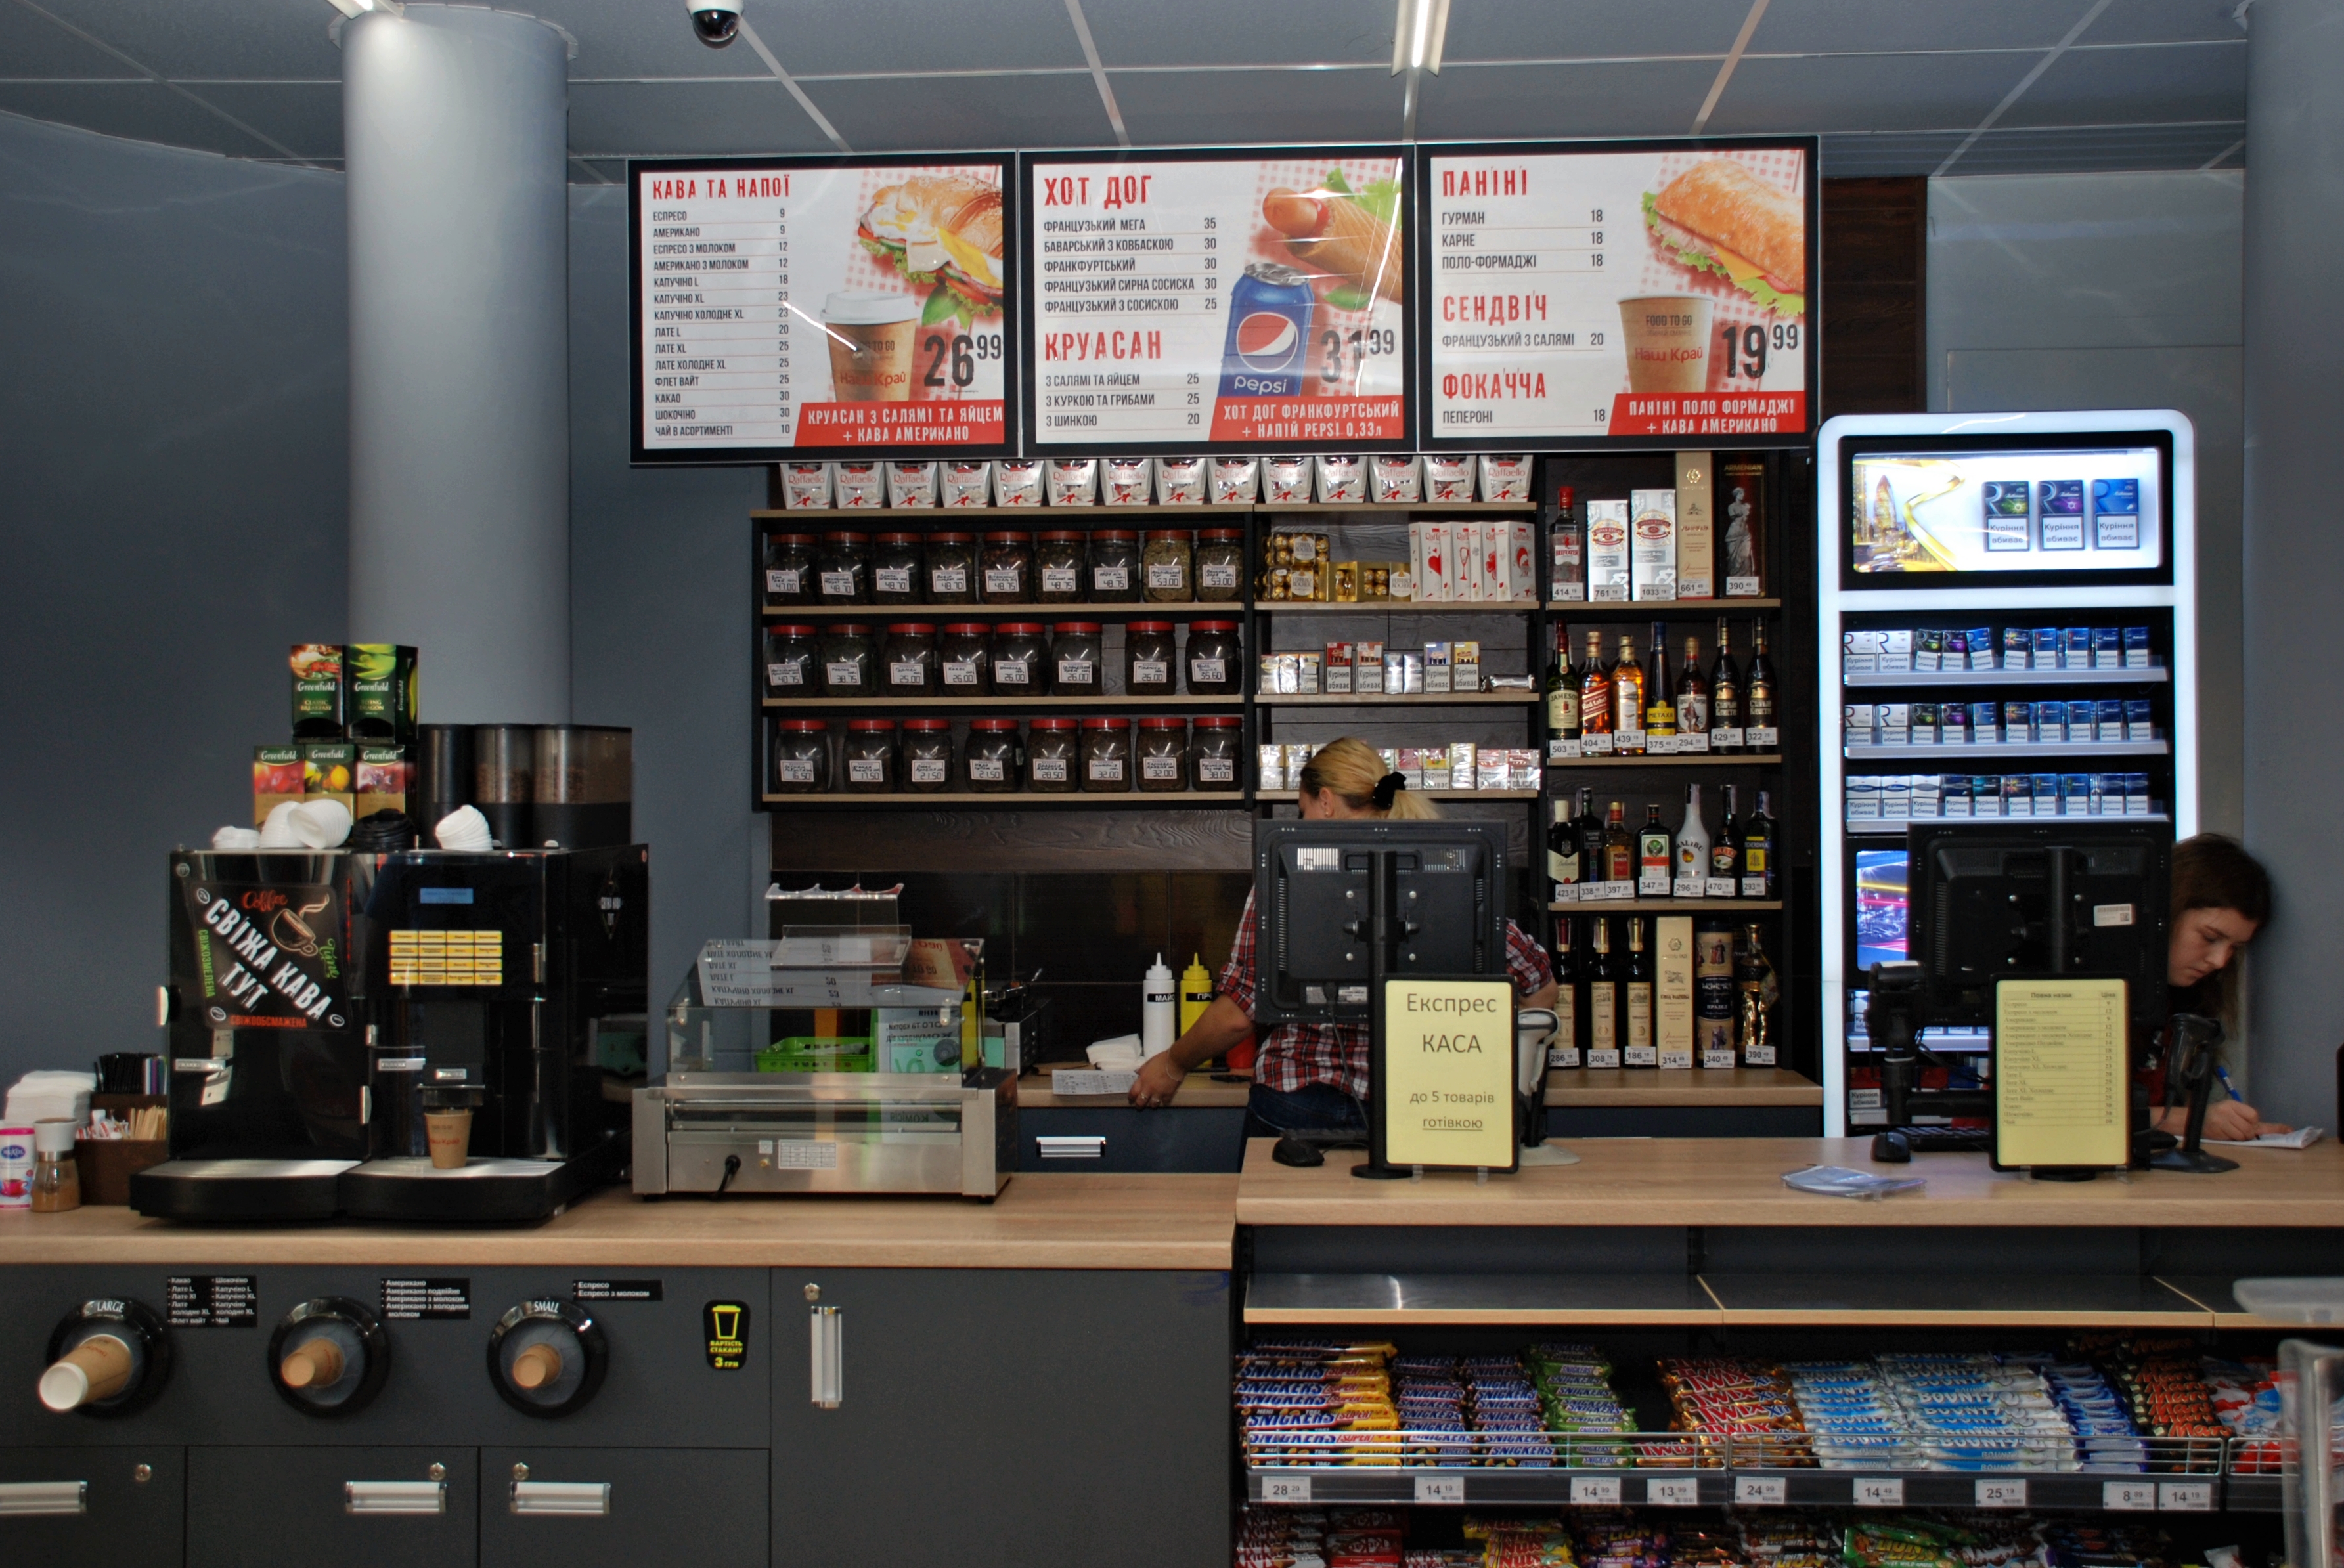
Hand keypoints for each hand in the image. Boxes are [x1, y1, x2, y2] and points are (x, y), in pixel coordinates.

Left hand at [1129, 1052, 1184, 1108]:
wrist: (1175, 1062)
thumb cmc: (1161, 1060)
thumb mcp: (1148, 1063)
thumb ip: (1142, 1070)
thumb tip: (1137, 1073)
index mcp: (1143, 1080)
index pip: (1133, 1092)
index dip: (1131, 1098)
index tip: (1131, 1100)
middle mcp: (1149, 1089)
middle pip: (1141, 1102)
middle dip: (1139, 1105)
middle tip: (1140, 1106)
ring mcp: (1159, 1093)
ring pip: (1153, 1104)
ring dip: (1152, 1104)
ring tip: (1153, 1103)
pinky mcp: (1168, 1094)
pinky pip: (1165, 1102)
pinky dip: (1164, 1101)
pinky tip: (1164, 1100)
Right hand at [2158, 1100, 2286, 1140]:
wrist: (2190, 1120)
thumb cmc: (2215, 1117)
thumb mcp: (2231, 1112)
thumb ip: (2250, 1120)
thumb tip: (2285, 1129)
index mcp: (2232, 1104)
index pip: (2254, 1116)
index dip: (2255, 1123)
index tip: (2268, 1127)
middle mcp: (2226, 1110)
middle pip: (2250, 1128)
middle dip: (2248, 1133)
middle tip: (2238, 1130)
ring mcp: (2220, 1120)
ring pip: (2243, 1135)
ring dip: (2240, 1137)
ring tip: (2229, 1132)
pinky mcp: (2216, 1130)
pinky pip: (2233, 1139)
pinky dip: (2232, 1139)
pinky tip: (2224, 1134)